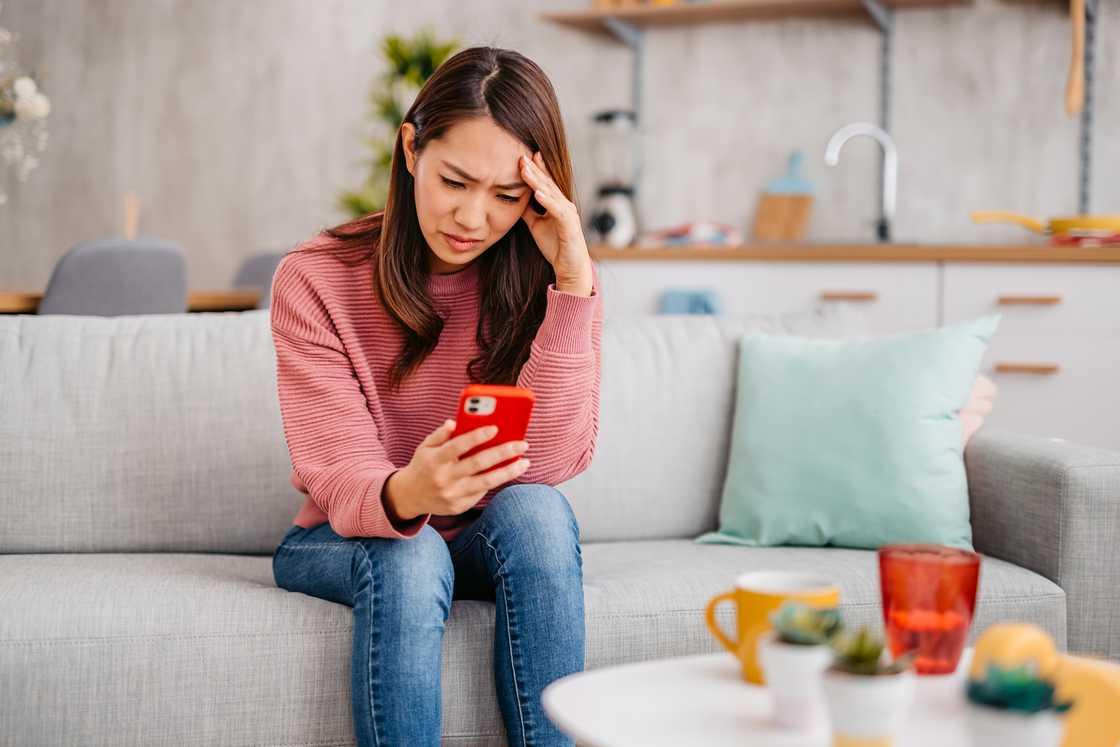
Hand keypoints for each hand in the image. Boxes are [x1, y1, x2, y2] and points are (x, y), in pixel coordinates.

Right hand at [385, 419, 529, 518]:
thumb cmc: (423, 465)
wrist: (409, 497)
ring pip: (486, 482)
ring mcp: (452, 494)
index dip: (477, 436)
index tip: (496, 427)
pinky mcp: (459, 506)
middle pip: (478, 463)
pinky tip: (509, 471)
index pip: (458, 445)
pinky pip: (482, 492)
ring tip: (525, 462)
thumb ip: (440, 434)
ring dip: (509, 472)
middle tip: (523, 444)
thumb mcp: (425, 447)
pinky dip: (497, 481)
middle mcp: (444, 478)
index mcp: (435, 460)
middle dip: (503, 452)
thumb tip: (455, 422)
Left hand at [519, 151, 592, 290]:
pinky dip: (547, 201)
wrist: (570, 268)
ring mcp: (568, 213)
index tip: (521, 156)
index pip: (545, 183)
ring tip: (525, 169)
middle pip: (548, 183)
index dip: (535, 169)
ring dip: (538, 181)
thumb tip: (514, 199)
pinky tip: (537, 193)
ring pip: (551, 193)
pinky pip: (557, 210)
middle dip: (535, 169)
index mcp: (557, 204)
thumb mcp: (536, 225)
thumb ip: (529, 212)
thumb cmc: (555, 246)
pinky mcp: (569, 225)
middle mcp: (564, 205)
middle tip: (521, 155)